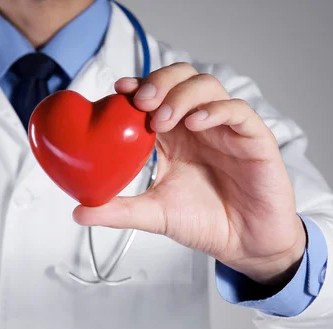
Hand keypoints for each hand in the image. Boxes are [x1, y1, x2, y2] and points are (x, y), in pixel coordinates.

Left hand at [72, 62, 305, 285]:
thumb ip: (119, 210)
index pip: (155, 96)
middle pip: (180, 79)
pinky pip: (238, 110)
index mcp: (174, 136)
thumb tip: (78, 211)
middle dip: (158, 82)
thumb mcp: (154, 214)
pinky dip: (216, 109)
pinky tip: (196, 123)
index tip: (118, 91)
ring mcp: (226, 129)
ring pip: (207, 86)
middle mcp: (199, 126)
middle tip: (139, 103)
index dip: (137, 87)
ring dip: (181, 95)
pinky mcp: (254, 139)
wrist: (244, 245)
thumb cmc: (205, 223)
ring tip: (162, 120)